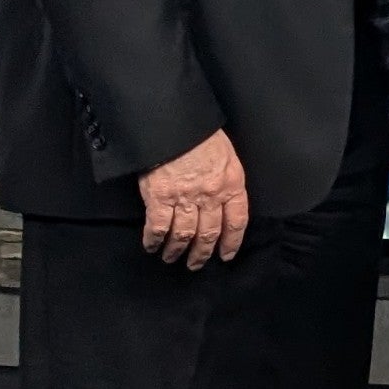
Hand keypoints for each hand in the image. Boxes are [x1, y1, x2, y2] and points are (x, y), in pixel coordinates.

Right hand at [138, 129, 249, 268]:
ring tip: (172, 258)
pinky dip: (154, 240)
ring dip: (177, 250)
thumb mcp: (226, 155)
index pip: (236, 221)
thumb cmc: (200, 133)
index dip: (231, 242)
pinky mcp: (159, 198)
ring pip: (184, 235)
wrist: (174, 123)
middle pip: (209, 233)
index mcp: (231, 184)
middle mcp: (211, 196)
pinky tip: (152, 246)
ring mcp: (185, 198)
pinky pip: (158, 227)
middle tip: (196, 265)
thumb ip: (225, 179)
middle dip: (202, 253)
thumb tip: (223, 198)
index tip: (226, 255)